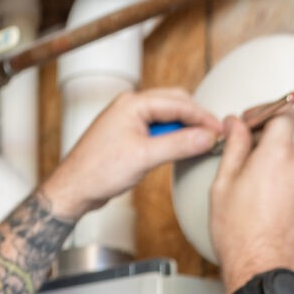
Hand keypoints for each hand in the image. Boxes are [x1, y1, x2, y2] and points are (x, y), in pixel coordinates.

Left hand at [38, 87, 221, 219]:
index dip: (203, 117)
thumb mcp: (144, 158)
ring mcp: (127, 120)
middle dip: (195, 118)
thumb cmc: (97, 172)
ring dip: (184, 128)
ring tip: (200, 143)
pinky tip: (178, 149)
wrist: (73, 190)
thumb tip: (206, 137)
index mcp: (132, 103)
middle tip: (214, 135)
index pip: (178, 103)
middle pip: (174, 103)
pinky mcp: (127, 134)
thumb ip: (178, 145)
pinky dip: (171, 136)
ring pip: (166, 117)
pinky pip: (156, 129)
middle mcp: (129, 106)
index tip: (220, 131)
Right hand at [209, 111, 293, 292]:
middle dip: (261, 141)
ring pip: (288, 160)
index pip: (284, 112)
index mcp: (277, 155)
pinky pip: (293, 180)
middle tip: (238, 154)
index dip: (264, 111)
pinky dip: (277, 181)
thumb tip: (235, 125)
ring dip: (269, 163)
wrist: (262, 270)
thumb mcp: (224, 184)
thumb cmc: (241, 235)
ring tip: (245, 184)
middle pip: (285, 137)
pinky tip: (258, 200)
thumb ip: (234, 146)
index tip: (247, 122)